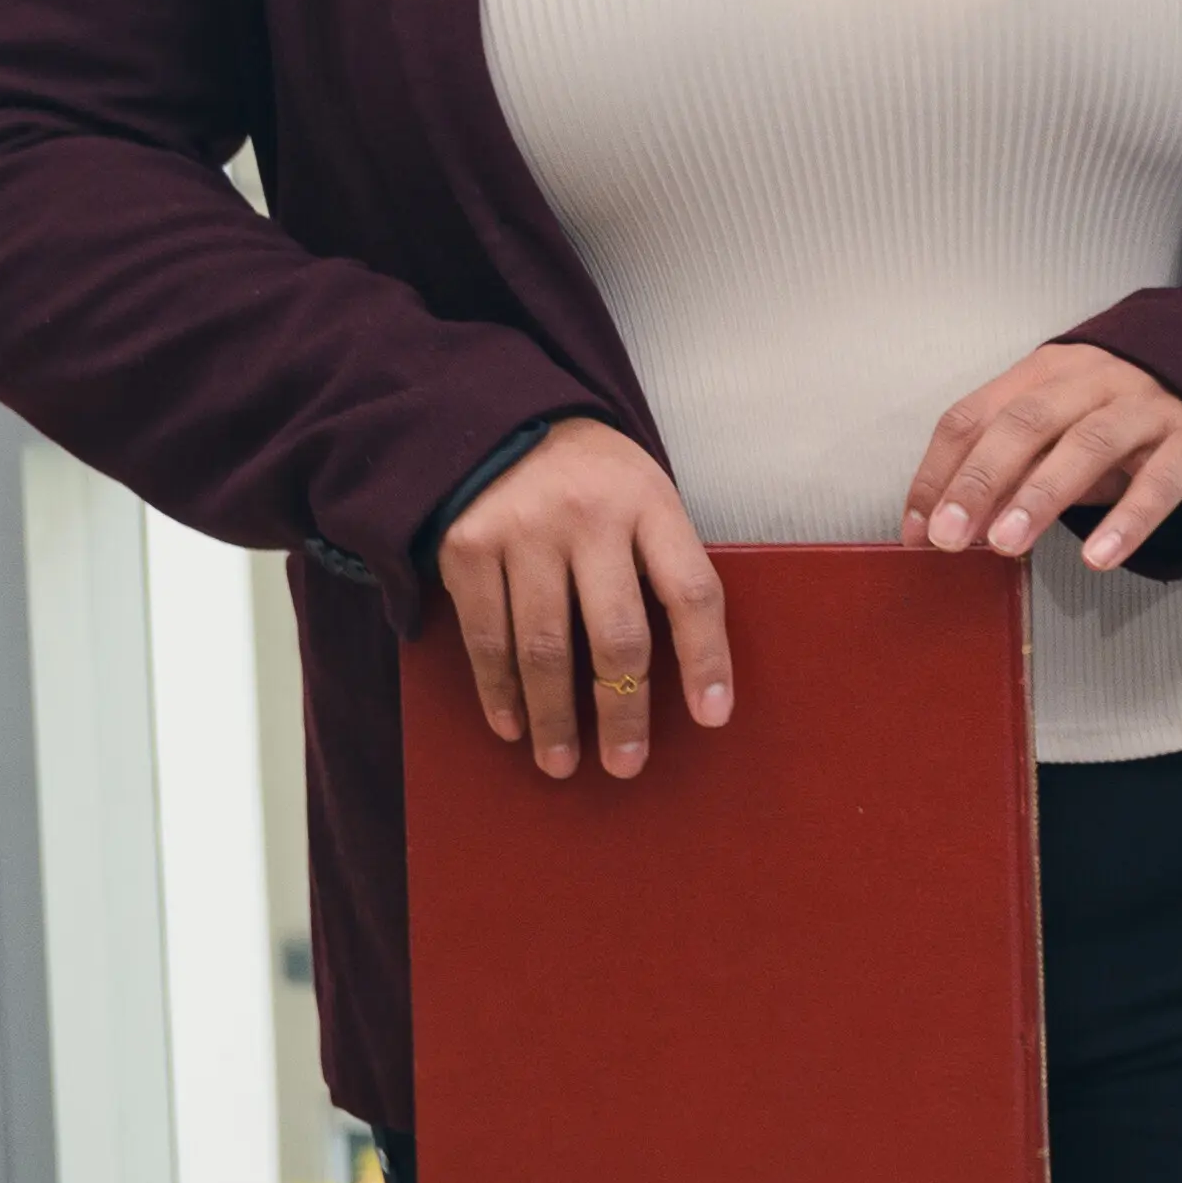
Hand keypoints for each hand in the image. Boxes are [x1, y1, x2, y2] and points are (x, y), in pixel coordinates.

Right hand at [441, 419, 729, 782]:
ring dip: (554, 716)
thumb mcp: (643, 494)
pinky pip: (486, 636)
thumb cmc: (592, 477)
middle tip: (626, 764)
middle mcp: (588, 516)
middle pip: (617, 634)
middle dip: (624, 709)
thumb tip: (687, 668)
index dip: (707, 658)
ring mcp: (523, 532)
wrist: (497, 418)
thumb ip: (660, 561)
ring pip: (544, 647)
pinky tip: (512, 726)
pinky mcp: (466, 547)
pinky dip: (499, 690)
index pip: (692, 590)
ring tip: (562, 763)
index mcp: (649, 502)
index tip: (714, 717)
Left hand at [907, 342, 1181, 571]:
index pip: (976, 414)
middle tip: (951, 536)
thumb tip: (952, 524)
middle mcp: (1095, 380)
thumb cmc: (1128, 422)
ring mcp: (1148, 407)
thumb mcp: (1063, 436)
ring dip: (1041, 494)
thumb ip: (1014, 471)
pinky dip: (1127, 520)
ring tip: (1008, 543)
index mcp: (1047, 372)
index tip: (920, 527)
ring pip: (1089, 443)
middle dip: (980, 480)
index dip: (940, 471)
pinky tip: (1100, 556)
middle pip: (1025, 421)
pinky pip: (1160, 481)